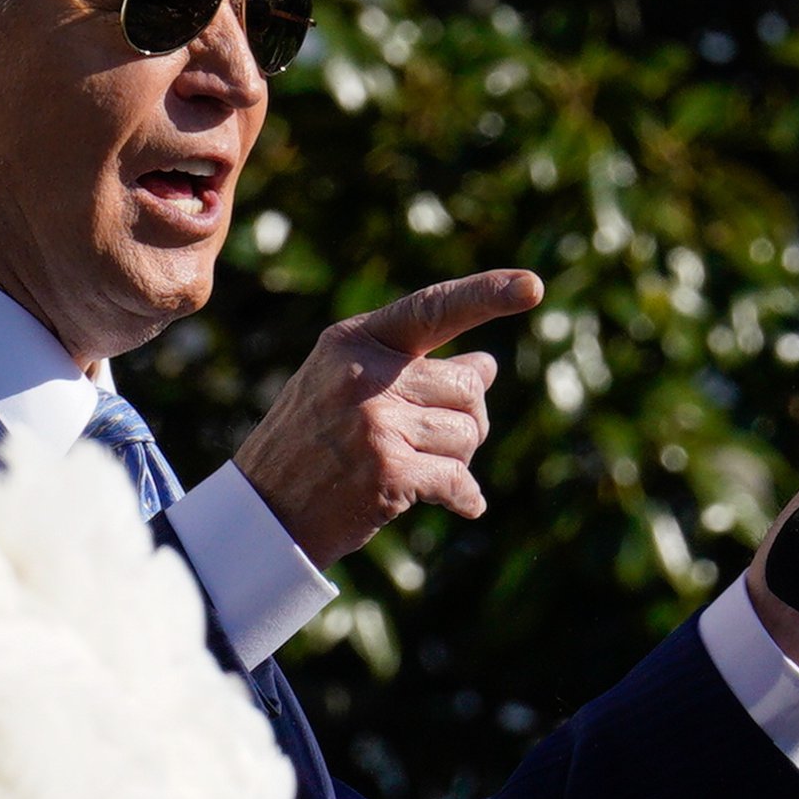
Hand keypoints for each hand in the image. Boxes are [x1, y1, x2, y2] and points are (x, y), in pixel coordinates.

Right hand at [230, 268, 546, 566]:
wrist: (264, 511)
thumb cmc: (313, 444)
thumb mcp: (349, 386)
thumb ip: (413, 369)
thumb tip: (486, 365)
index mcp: (356, 340)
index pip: (432, 309)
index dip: (487, 294)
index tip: (533, 287)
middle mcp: (366, 373)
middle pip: (468, 388)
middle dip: (468, 419)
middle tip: (438, 442)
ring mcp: (376, 423)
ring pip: (468, 435)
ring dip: (458, 459)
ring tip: (416, 469)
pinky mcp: (388, 473)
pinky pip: (459, 479)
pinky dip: (465, 497)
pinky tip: (460, 503)